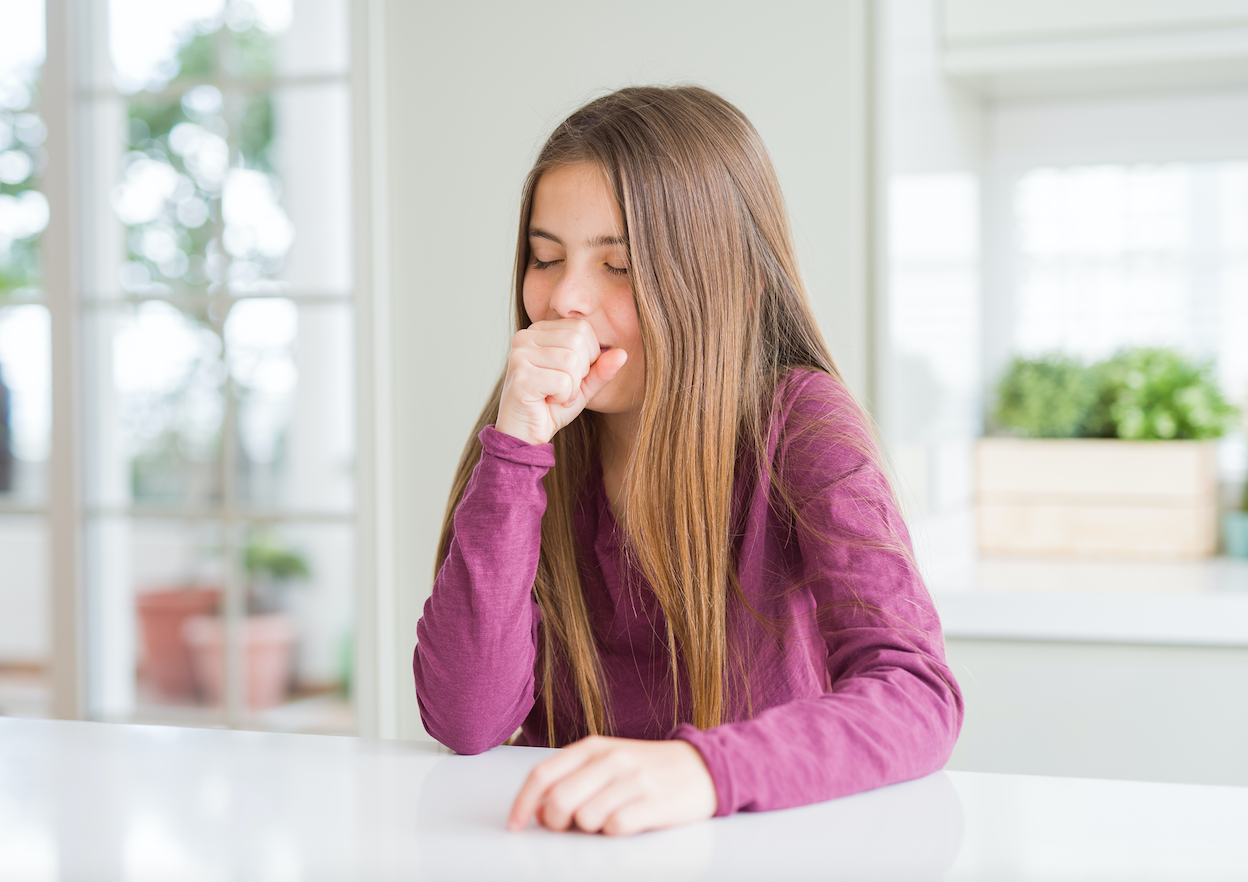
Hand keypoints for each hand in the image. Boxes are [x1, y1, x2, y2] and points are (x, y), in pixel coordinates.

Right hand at [495, 319, 627, 445]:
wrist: (525, 435)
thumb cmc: (551, 406)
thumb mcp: (583, 384)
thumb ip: (602, 368)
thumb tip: (622, 354)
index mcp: (539, 330)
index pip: (582, 327)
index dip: (590, 355)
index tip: (571, 376)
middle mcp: (525, 336)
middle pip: (578, 341)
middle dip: (581, 372)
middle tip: (564, 389)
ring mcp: (520, 354)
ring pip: (571, 361)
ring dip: (572, 388)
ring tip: (556, 396)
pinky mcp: (521, 376)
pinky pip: (562, 381)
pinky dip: (563, 398)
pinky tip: (548, 402)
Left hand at [507, 736, 716, 835]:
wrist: (703, 767)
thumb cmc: (647, 768)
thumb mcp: (607, 762)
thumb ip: (572, 778)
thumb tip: (539, 810)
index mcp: (593, 747)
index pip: (543, 775)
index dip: (523, 804)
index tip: (516, 825)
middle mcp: (611, 759)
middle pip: (559, 802)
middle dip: (557, 823)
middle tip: (571, 827)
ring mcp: (634, 780)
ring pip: (586, 819)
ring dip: (591, 828)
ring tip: (609, 818)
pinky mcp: (655, 802)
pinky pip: (616, 828)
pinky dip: (616, 832)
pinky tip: (628, 822)